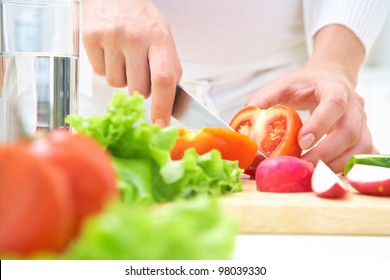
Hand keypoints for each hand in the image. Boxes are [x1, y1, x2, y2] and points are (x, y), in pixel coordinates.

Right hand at [82, 0, 181, 126]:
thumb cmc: (142, 19)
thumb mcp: (164, 37)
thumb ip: (170, 68)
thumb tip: (170, 101)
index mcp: (158, 38)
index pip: (163, 79)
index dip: (162, 105)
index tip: (160, 122)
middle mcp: (134, 37)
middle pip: (138, 89)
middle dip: (140, 89)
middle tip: (139, 70)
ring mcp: (110, 37)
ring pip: (116, 84)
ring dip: (122, 78)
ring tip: (124, 56)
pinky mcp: (90, 38)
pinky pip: (99, 72)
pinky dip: (106, 68)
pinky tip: (110, 52)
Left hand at [246, 62, 375, 172]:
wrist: (330, 78)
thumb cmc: (305, 84)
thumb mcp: (283, 85)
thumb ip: (263, 99)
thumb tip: (246, 117)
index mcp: (334, 88)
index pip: (334, 104)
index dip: (320, 124)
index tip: (302, 142)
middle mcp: (354, 105)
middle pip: (349, 131)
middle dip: (325, 153)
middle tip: (302, 166)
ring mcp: (362, 121)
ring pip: (359, 147)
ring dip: (335, 164)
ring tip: (310, 173)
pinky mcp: (363, 134)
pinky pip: (360, 154)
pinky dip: (344, 166)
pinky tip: (324, 172)